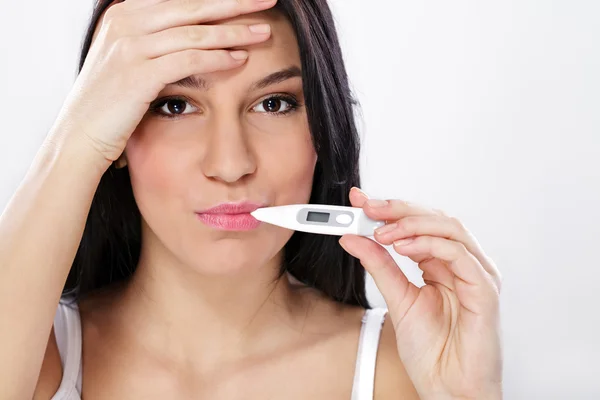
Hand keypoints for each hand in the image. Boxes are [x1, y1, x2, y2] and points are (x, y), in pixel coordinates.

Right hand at [49, 0, 275, 163]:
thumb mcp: (128, 59)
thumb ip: (155, 39)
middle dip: (234, 3)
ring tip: (263, 31)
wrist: (80, 135)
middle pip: (193, 6)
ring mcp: (130, 45)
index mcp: (125, 13)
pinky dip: (218, 58)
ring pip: (195, 31)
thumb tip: (193, 32)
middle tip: (267, 1)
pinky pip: (189, 59)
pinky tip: (241, 59)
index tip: (246, 0)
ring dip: (234, 31)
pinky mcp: (138, 73)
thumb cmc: (111, 102)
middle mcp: (126, 21)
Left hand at [339, 187, 502, 398]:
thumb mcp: (396, 299)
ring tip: (382, 232)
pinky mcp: (485, 290)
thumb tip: (352, 237)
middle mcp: (463, 264)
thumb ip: (378, 266)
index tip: (360, 201)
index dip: (390, 208)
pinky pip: (459, 254)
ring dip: (411, 224)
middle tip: (368, 207)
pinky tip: (402, 247)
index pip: (418, 224)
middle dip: (398, 208)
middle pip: (435, 218)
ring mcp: (477, 274)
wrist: (448, 388)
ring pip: (449, 228)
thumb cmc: (431, 351)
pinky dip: (429, 244)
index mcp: (443, 265)